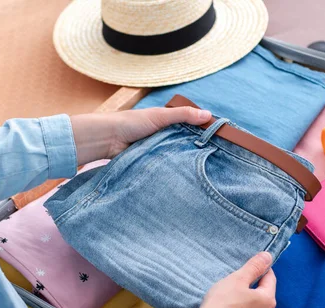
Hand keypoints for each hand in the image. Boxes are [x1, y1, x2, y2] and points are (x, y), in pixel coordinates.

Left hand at [70, 107, 211, 164]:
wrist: (107, 140)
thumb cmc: (131, 123)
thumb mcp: (160, 116)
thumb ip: (183, 115)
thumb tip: (208, 115)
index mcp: (166, 124)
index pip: (189, 128)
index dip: (202, 133)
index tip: (218, 140)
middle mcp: (163, 138)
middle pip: (184, 145)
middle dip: (195, 150)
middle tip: (214, 158)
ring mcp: (157, 152)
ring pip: (175, 157)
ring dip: (183, 161)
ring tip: (202, 168)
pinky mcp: (150, 165)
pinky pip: (165, 168)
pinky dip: (171, 170)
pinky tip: (183, 175)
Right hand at [176, 252, 276, 307]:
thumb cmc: (222, 304)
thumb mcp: (237, 279)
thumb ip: (254, 267)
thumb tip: (268, 256)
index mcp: (267, 301)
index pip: (270, 279)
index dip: (261, 270)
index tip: (252, 266)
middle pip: (262, 298)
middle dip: (252, 290)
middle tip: (235, 285)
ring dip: (246, 307)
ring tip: (228, 303)